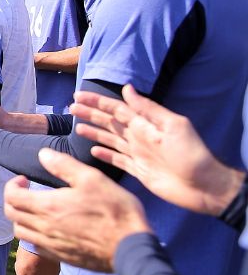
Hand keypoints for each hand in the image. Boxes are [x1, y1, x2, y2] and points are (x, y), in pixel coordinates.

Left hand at [4, 148, 150, 271]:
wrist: (131, 248)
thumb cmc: (115, 211)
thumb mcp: (92, 179)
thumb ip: (63, 165)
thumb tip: (42, 154)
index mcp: (47, 207)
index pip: (11, 196)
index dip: (12, 184)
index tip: (24, 179)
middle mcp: (43, 228)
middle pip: (11, 214)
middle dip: (13, 199)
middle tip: (27, 191)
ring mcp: (50, 245)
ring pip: (20, 232)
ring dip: (21, 217)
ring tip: (36, 208)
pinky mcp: (60, 257)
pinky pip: (35, 246)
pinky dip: (34, 234)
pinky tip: (49, 227)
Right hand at [73, 85, 243, 215]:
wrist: (203, 186)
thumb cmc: (190, 154)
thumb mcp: (172, 126)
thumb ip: (147, 109)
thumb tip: (126, 89)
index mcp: (145, 125)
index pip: (117, 109)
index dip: (98, 102)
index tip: (79, 95)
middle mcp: (139, 137)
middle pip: (110, 123)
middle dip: (91, 114)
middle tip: (72, 108)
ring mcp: (138, 154)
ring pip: (110, 140)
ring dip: (94, 132)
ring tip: (76, 127)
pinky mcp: (139, 171)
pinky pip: (117, 161)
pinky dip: (105, 156)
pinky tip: (93, 152)